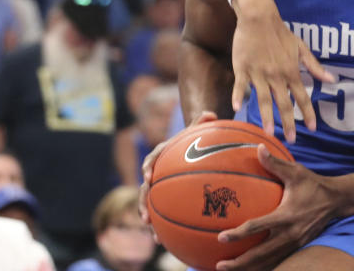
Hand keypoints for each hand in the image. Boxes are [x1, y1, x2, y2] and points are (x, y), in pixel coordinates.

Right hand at [139, 111, 217, 226]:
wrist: (188, 151)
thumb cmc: (193, 141)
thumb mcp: (196, 131)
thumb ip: (201, 123)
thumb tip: (210, 113)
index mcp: (161, 156)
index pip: (151, 160)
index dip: (148, 168)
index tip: (148, 176)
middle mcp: (155, 173)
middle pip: (145, 188)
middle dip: (143, 202)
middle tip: (146, 215)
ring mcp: (157, 188)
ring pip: (148, 204)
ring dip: (148, 217)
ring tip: (152, 231)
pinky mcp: (162, 200)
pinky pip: (159, 213)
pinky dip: (159, 227)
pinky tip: (162, 241)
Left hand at [215, 145, 337, 270]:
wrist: (337, 201)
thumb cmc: (313, 185)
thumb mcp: (295, 172)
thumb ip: (275, 163)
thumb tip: (258, 148)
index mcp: (286, 216)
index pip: (258, 227)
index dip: (238, 234)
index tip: (221, 237)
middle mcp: (289, 234)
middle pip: (260, 254)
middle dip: (239, 263)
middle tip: (219, 265)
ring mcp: (294, 244)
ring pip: (268, 262)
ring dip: (248, 268)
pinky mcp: (297, 248)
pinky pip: (277, 261)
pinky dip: (262, 267)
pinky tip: (249, 268)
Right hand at [230, 0, 334, 142]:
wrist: (259, 17)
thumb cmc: (280, 33)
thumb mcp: (301, 48)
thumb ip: (314, 66)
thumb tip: (331, 79)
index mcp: (291, 71)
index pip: (302, 96)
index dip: (309, 113)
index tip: (314, 129)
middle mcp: (277, 75)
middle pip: (284, 103)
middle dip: (289, 123)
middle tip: (291, 140)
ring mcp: (259, 72)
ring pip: (264, 98)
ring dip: (267, 116)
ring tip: (269, 132)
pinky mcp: (243, 68)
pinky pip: (241, 84)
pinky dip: (239, 95)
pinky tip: (238, 108)